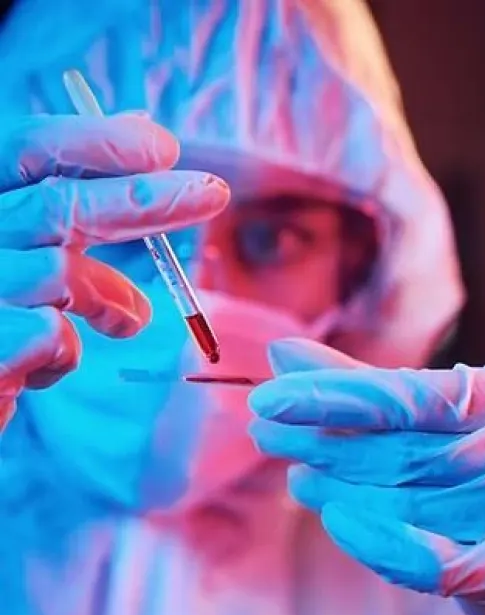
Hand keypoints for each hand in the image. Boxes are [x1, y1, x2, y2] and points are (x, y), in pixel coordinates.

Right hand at [0, 113, 229, 428]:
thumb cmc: (2, 305)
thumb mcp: (32, 239)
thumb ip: (76, 190)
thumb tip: (146, 130)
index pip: (26, 148)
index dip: (96, 142)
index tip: (163, 146)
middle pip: (57, 205)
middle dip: (142, 199)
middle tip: (212, 194)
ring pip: (62, 274)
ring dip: (110, 297)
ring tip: (127, 320)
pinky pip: (52, 336)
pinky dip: (67, 352)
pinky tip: (49, 361)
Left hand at [249, 339, 484, 614]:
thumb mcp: (454, 429)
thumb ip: (373, 392)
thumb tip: (285, 354)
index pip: (412, 395)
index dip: (334, 395)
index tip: (269, 395)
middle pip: (405, 449)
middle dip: (325, 441)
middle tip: (265, 431)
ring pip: (407, 502)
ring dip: (339, 490)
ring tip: (298, 478)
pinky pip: (425, 559)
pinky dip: (374, 541)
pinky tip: (336, 519)